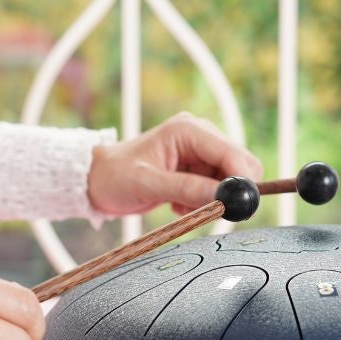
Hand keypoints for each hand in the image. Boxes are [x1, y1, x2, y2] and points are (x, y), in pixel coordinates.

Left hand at [87, 112, 263, 215]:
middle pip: (240, 165)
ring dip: (212, 198)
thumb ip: (187, 189)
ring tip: (180, 205)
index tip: (238, 207)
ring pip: (230, 180)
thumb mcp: (149, 184)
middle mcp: (200, 135)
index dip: (242, 180)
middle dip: (228, 191)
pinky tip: (178, 203)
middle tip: (206, 209)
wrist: (98, 180)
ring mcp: (200, 151)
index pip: (232, 153)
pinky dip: (204, 200)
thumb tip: (224, 198)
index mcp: (189, 129)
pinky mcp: (198, 167)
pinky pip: (218, 188)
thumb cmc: (117, 177)